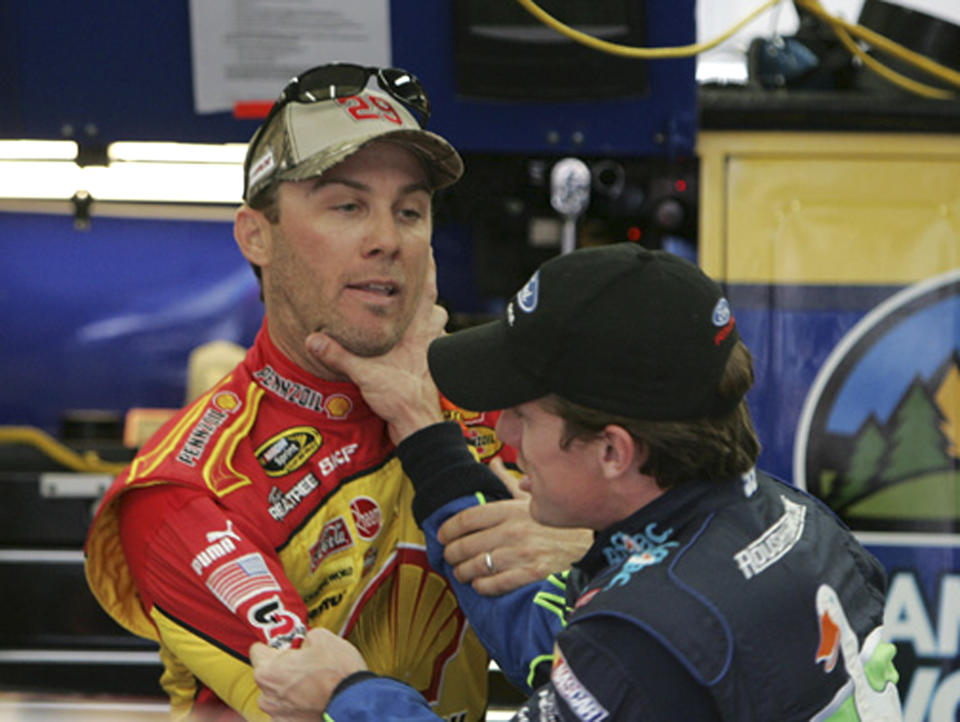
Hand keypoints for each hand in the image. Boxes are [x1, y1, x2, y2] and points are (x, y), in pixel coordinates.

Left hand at [250, 628, 367, 719]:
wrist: (355, 702)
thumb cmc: (338, 672)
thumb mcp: (321, 637)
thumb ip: (303, 638)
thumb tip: (303, 644)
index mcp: (268, 671)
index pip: (257, 651)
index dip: (274, 645)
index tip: (285, 646)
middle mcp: (266, 697)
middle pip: (268, 675)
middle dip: (284, 669)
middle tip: (306, 665)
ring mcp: (277, 716)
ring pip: (279, 695)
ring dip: (291, 690)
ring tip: (314, 685)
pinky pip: (289, 711)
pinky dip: (299, 706)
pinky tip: (316, 699)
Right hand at [306, 254, 446, 443]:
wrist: (417, 425)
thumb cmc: (401, 398)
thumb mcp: (364, 373)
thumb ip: (338, 354)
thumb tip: (313, 339)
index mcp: (417, 330)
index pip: (426, 290)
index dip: (428, 268)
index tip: (427, 249)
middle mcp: (429, 338)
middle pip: (434, 306)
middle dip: (425, 293)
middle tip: (414, 279)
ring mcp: (431, 354)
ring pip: (435, 326)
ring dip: (426, 317)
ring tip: (410, 311)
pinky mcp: (429, 370)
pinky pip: (430, 346)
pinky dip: (423, 341)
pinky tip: (409, 346)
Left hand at [437, 458, 592, 594]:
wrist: (595, 544)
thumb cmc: (561, 522)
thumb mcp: (535, 498)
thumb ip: (509, 482)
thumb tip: (492, 463)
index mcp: (511, 509)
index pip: (467, 518)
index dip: (448, 528)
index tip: (442, 535)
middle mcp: (514, 530)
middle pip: (466, 544)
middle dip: (451, 554)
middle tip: (448, 557)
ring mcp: (522, 553)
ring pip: (476, 566)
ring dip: (463, 572)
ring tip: (461, 573)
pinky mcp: (532, 574)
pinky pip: (494, 584)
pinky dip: (482, 586)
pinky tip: (481, 584)